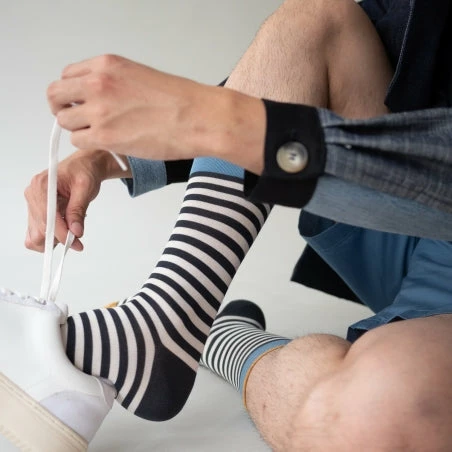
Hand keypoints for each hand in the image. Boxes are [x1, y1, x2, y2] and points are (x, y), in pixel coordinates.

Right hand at [24, 149, 127, 251]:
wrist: (84, 166)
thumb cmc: (85, 172)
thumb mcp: (85, 188)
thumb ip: (78, 210)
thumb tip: (76, 231)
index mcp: (41, 185)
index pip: (46, 216)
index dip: (60, 232)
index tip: (75, 242)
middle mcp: (33, 195)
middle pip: (38, 229)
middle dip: (58, 238)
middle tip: (77, 241)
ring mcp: (33, 204)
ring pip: (35, 235)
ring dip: (54, 239)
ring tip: (73, 233)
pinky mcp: (38, 211)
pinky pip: (38, 232)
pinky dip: (51, 237)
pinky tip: (65, 231)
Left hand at [47, 55, 207, 159]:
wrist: (199, 118)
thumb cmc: (181, 100)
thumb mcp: (140, 76)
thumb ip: (113, 83)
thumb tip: (100, 98)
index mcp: (106, 65)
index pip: (67, 76)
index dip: (72, 93)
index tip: (81, 104)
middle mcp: (97, 83)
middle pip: (56, 96)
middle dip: (64, 110)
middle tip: (80, 121)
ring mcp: (99, 111)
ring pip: (65, 122)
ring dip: (79, 130)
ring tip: (101, 135)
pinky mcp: (105, 137)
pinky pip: (78, 142)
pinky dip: (90, 145)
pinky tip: (109, 144)